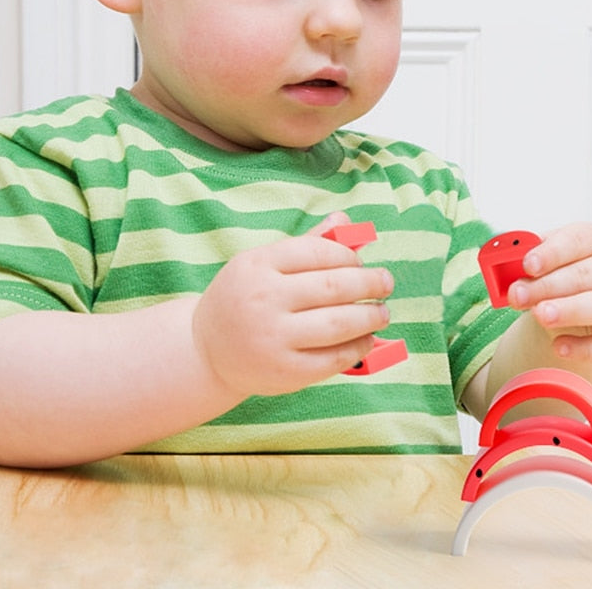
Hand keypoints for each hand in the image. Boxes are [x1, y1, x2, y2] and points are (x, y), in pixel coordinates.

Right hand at [192, 214, 393, 396]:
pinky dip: (358, 348)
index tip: (360, 262)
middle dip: (369, 283)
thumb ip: (305, 244)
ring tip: (382, 312)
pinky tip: (367, 339)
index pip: (317, 252)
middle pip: (333, 287)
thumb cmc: (244, 298)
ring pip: (339, 324)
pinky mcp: (285, 372)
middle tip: (386, 282)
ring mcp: (273, 338)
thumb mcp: (262, 264)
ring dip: (370, 316)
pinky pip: (333, 358)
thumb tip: (345, 219)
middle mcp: (263, 300)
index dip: (347, 256)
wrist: (205, 350)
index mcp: (257, 265)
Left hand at [507, 222, 591, 360]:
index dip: (550, 253)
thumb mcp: (539, 261)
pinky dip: (585, 348)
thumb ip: (520, 263)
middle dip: (547, 287)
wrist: (578, 300)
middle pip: (583, 275)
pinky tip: (558, 347)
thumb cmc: (556, 273)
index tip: (527, 265)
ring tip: (540, 316)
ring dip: (570, 311)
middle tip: (518, 296)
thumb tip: (499, 269)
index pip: (574, 241)